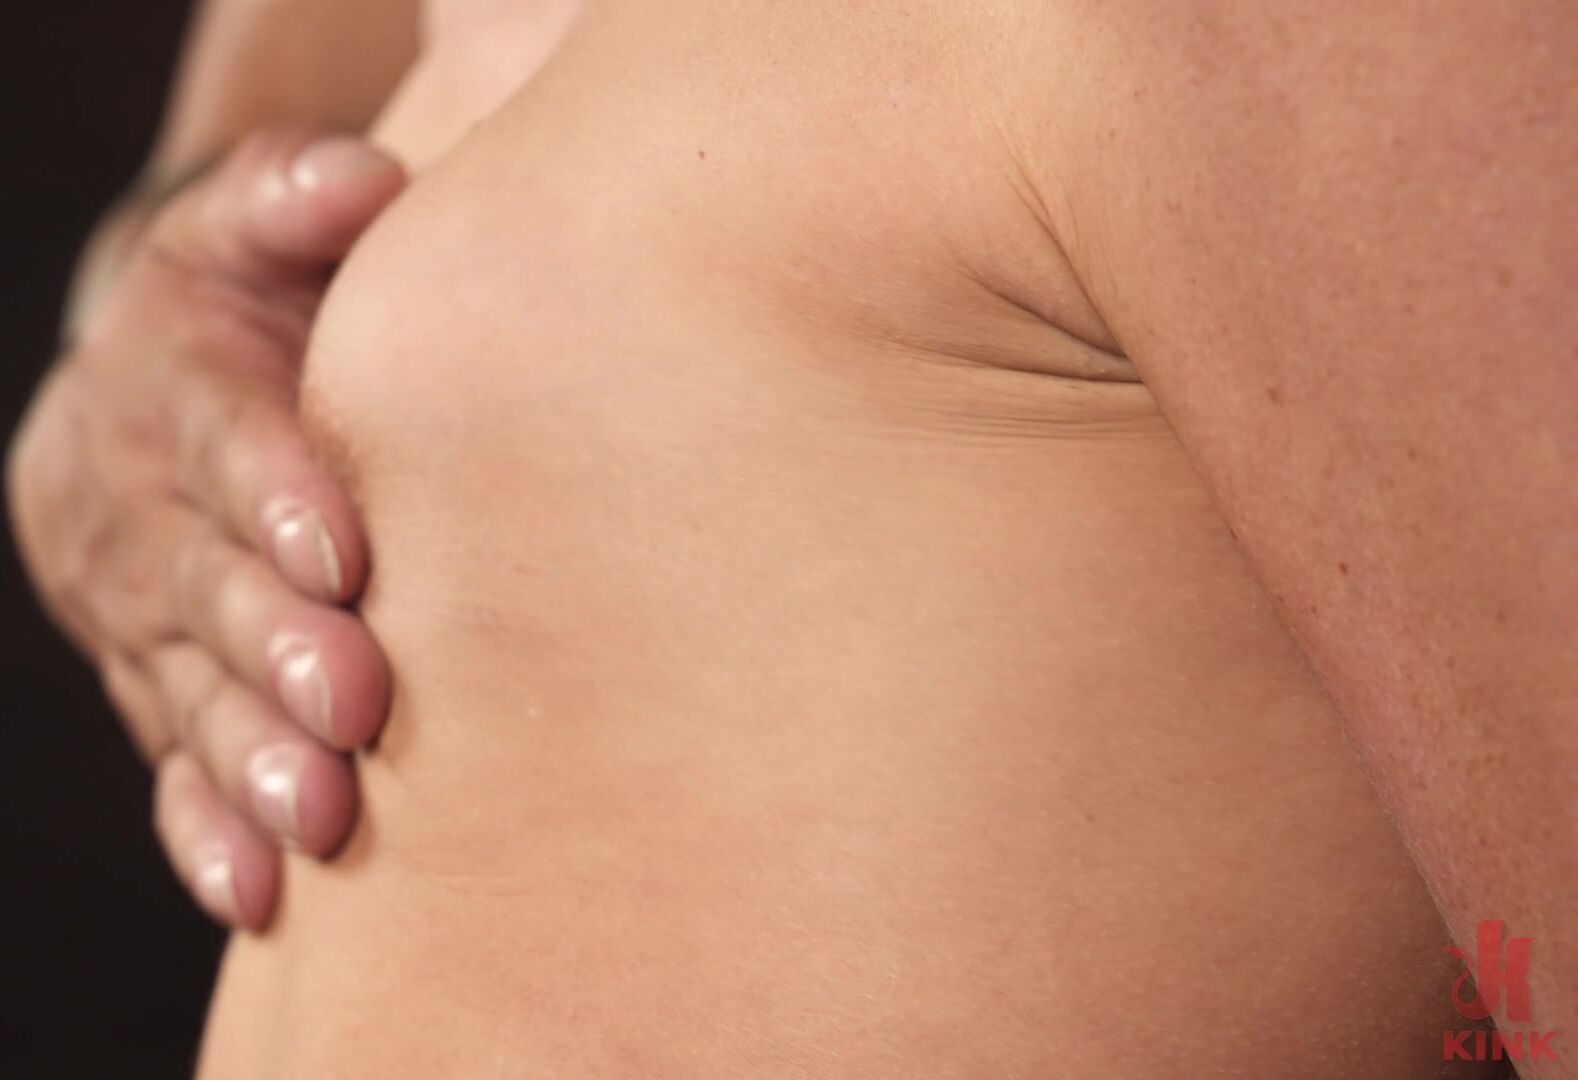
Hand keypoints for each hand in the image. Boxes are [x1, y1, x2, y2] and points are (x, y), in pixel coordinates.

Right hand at [7, 129, 403, 928]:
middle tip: (354, 707)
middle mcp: (139, 505)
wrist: (163, 377)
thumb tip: (366, 184)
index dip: (276, 490)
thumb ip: (300, 198)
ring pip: (185, 688)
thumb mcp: (258, 223)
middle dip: (274, 647)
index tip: (344, 552)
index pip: (222, 436)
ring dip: (247, 757)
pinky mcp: (148, 680)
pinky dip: (205, 825)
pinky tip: (255, 885)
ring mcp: (136, 608)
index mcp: (173, 387)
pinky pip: (168, 759)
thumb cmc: (256, 298)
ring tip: (317, 818)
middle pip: (203, 582)